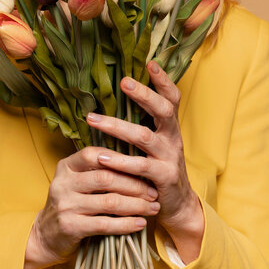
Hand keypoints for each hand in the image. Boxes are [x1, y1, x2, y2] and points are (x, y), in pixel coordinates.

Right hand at [24, 145, 160, 268]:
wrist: (45, 237)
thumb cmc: (70, 206)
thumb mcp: (76, 183)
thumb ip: (97, 171)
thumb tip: (136, 161)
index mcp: (66, 167)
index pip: (95, 154)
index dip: (121, 159)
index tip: (143, 167)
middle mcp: (63, 183)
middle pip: (107, 178)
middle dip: (135, 185)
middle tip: (153, 192)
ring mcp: (65, 205)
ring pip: (109, 201)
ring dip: (136, 205)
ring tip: (152, 208)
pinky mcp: (71, 226)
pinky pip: (105, 224)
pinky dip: (126, 224)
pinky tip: (140, 224)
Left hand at [85, 60, 204, 260]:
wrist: (175, 206)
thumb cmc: (155, 171)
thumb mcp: (152, 146)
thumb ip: (139, 125)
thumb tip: (110, 99)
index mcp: (169, 128)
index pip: (172, 98)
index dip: (163, 80)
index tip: (150, 63)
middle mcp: (173, 138)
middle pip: (164, 110)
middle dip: (144, 94)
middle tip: (124, 82)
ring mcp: (170, 158)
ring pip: (144, 137)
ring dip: (117, 127)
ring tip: (92, 120)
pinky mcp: (164, 178)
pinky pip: (140, 167)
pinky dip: (120, 161)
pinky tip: (101, 156)